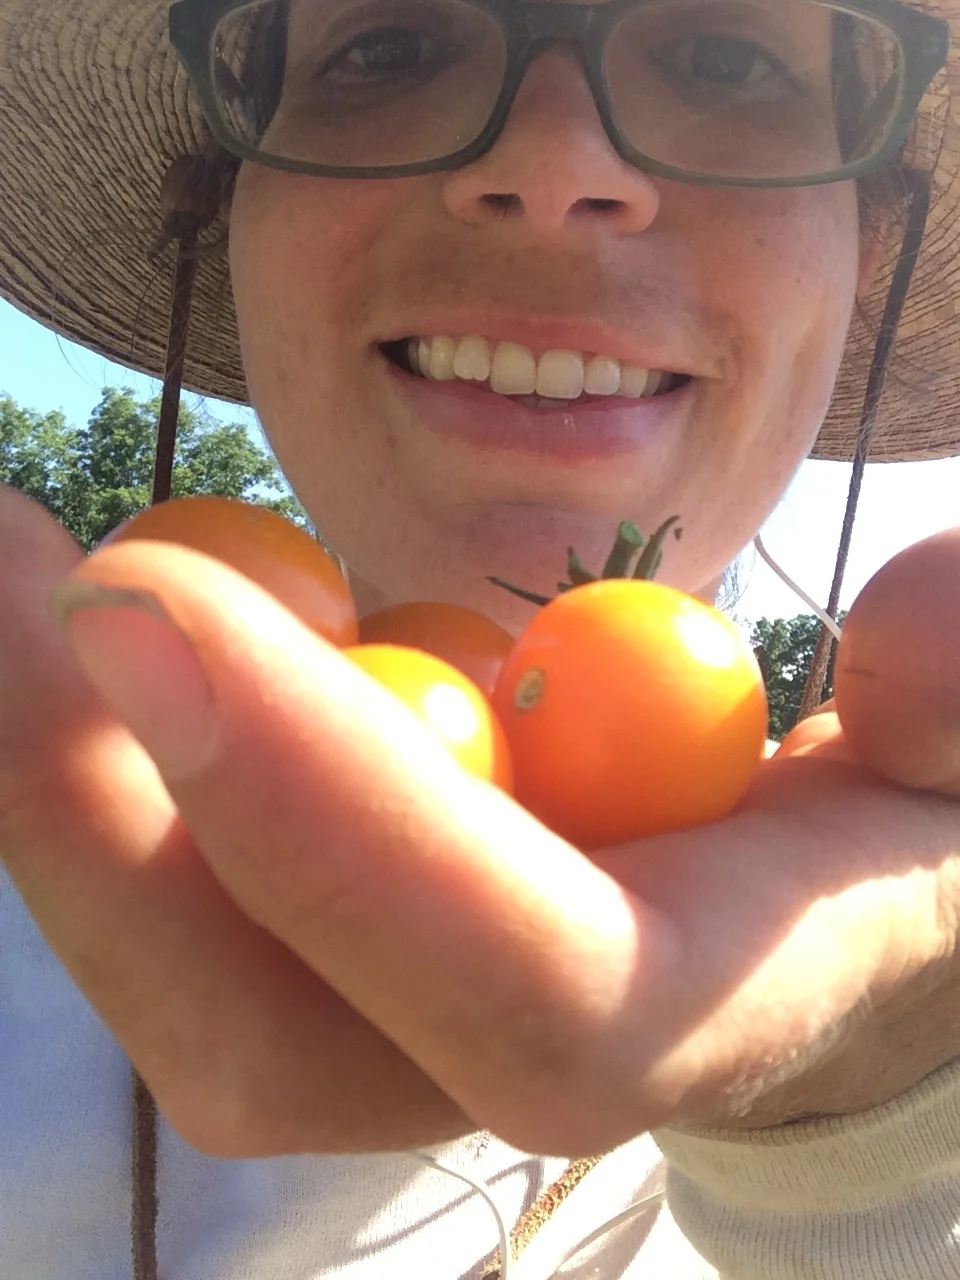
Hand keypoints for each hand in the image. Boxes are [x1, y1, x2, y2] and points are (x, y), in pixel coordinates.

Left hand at [2, 482, 958, 1157]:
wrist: (799, 921)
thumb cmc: (888, 844)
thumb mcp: (956, 775)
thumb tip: (917, 627)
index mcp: (686, 1002)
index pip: (513, 973)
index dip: (334, 818)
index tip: (143, 597)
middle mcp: (494, 1043)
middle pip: (252, 1015)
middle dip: (84, 805)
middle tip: (4, 558)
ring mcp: (390, 1005)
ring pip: (174, 957)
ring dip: (52, 768)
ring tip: (5, 556)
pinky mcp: (325, 941)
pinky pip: (175, 866)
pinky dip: (102, 745)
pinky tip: (100, 605)